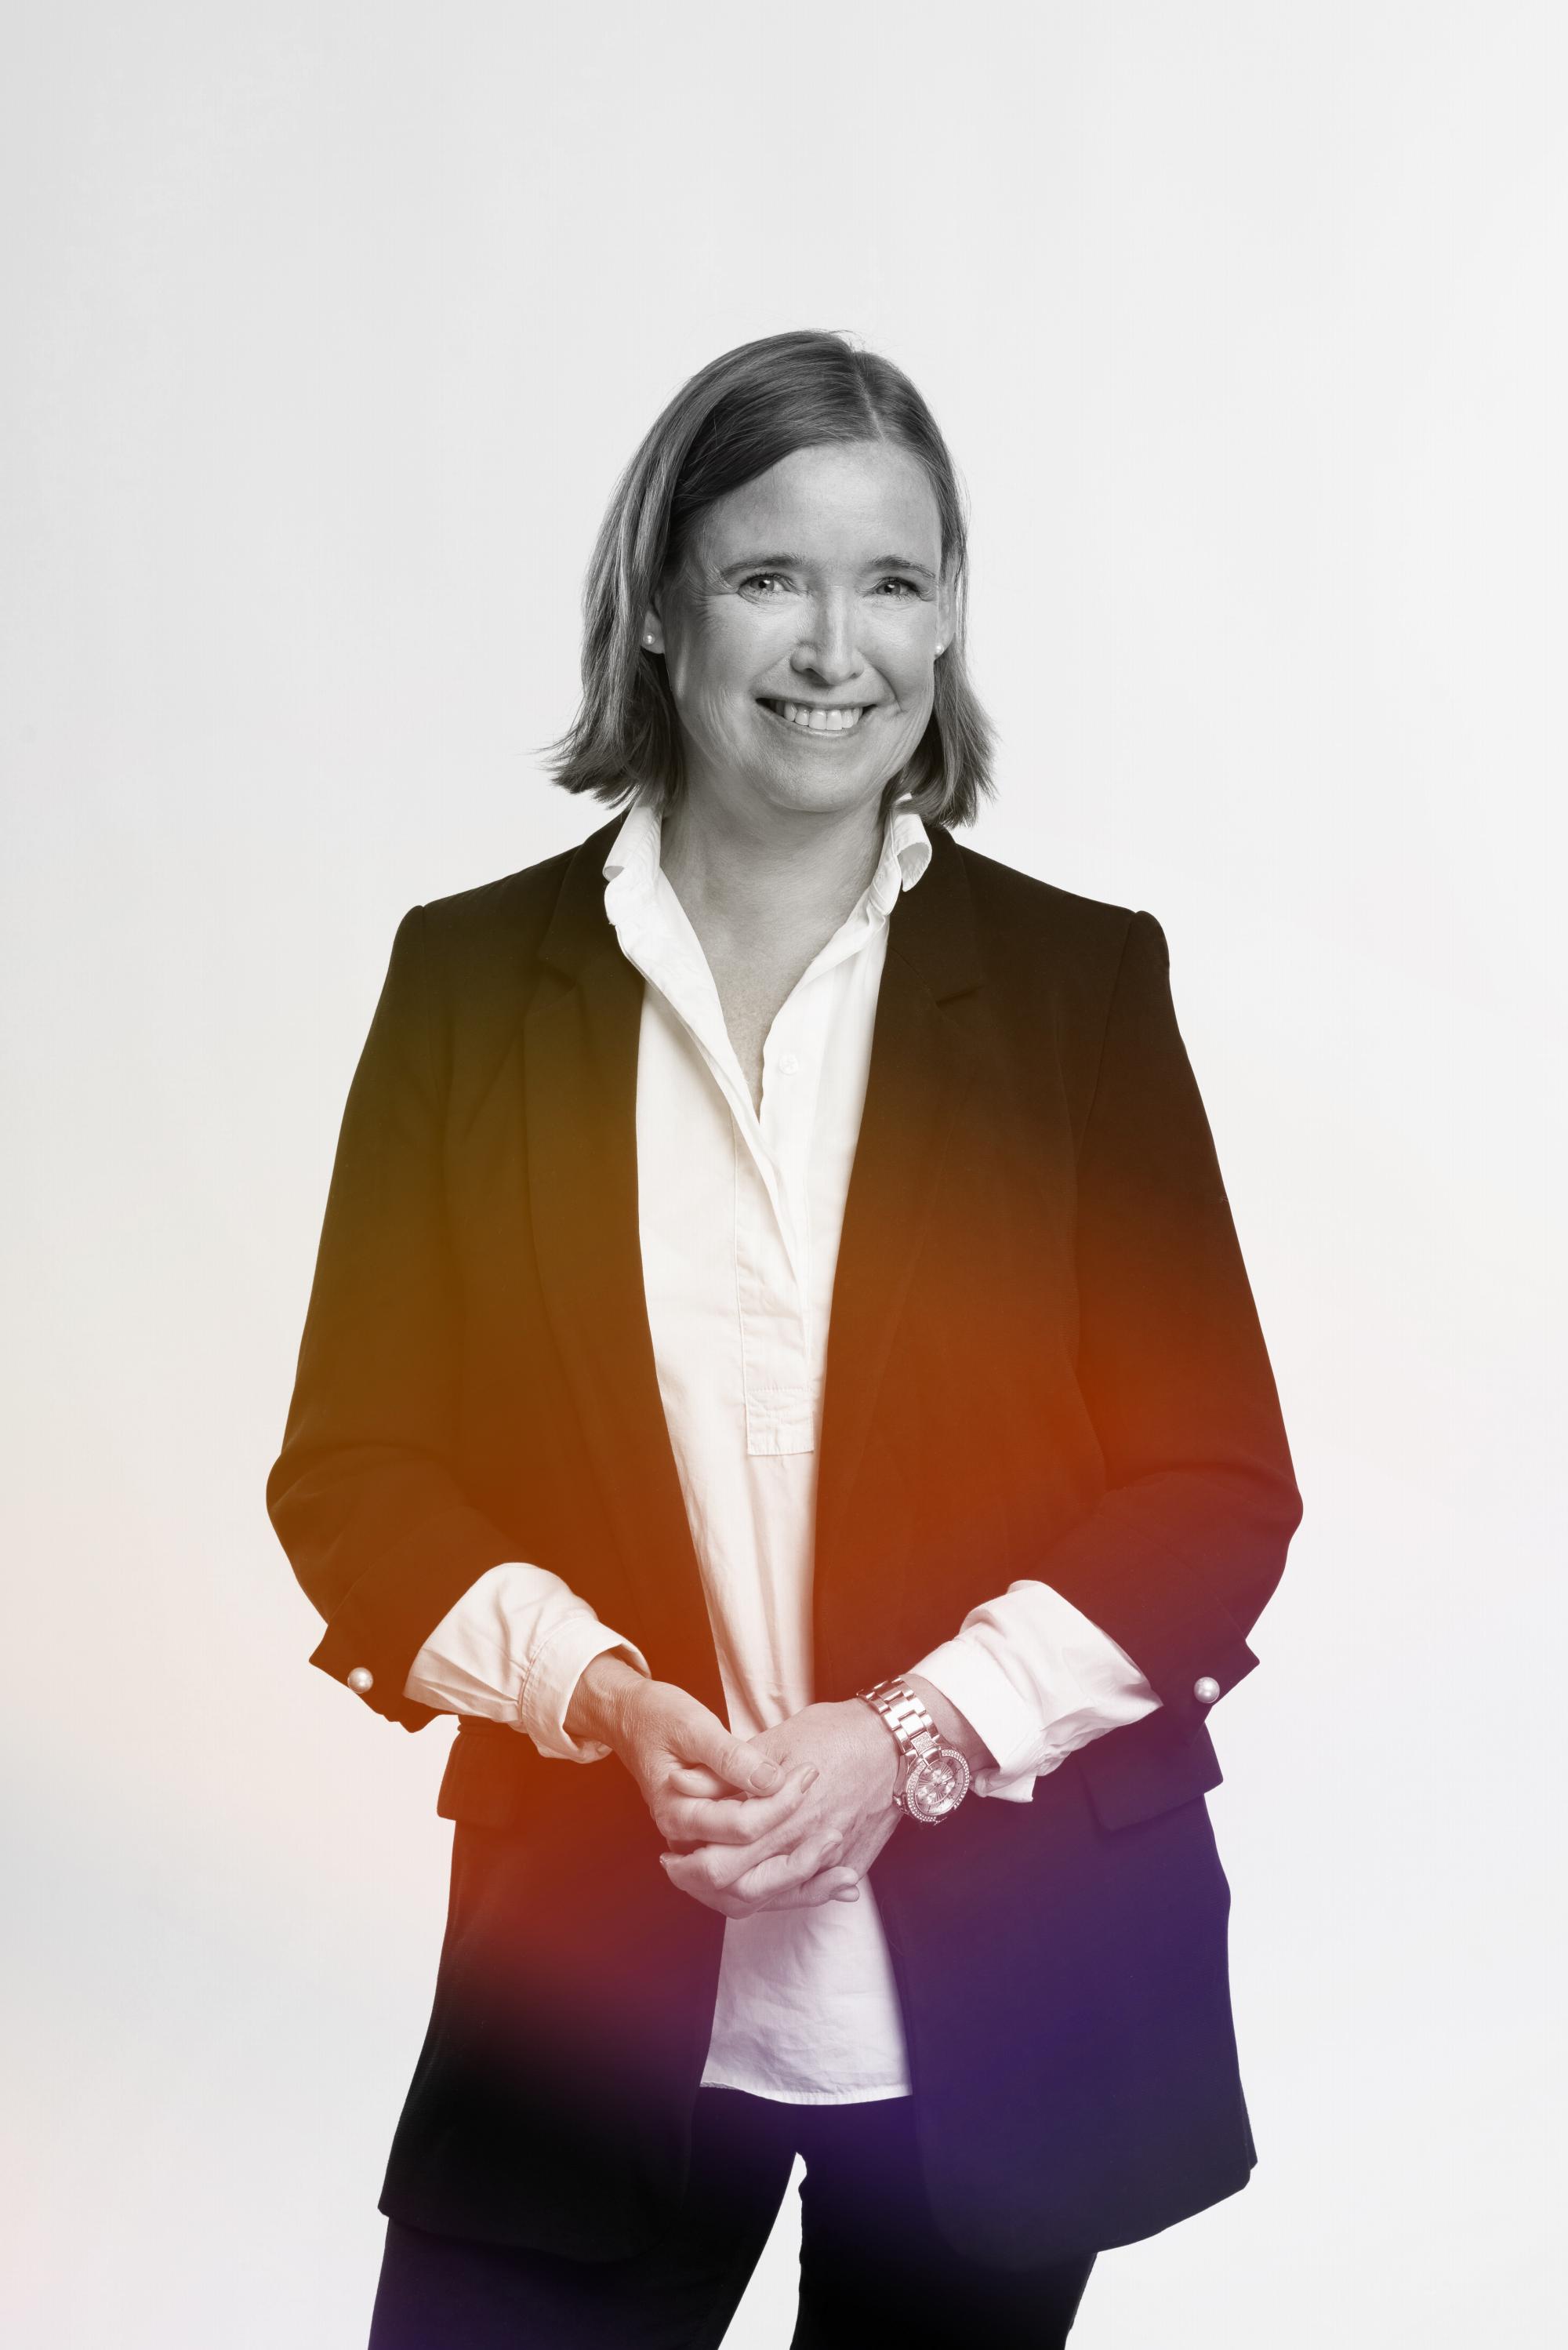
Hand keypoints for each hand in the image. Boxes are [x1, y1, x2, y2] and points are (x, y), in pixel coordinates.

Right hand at [566, 1653, 821, 1879]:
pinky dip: (787, 1888)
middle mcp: (683, 1843)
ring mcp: (696, 1853)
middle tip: (835, 1834)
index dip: (780, 1804)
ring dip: (794, 1888)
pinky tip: (826, 1880)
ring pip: (746, 1895)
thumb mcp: (692, 1726)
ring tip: (842, 1875)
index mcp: (677, 1812)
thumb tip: (771, 1779)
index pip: (739, 1826)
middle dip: (794, 1862)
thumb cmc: (660, 1717)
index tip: (811, 1776)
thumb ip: (730, 1756)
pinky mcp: (712, 1851)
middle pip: (741, 1879)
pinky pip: (749, 1886)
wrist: (632, 1722)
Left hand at [659, 1700, 901, 1919]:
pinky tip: (758, 1885)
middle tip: (682, 1871)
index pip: (720, 1862)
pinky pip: (805, 1894)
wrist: (895, 1743)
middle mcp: (802, 1845)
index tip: (671, 1855)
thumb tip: (683, 1782)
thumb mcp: (778, 1739)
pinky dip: (777, 1896)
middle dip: (702, 1887)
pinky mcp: (845, 1863)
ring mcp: (826, 1859)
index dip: (688, 1865)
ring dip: (733, 1895)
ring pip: (770, 1899)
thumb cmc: (836, 1733)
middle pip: (739, 1891)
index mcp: (780, 1815)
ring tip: (711, 1879)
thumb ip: (730, 1770)